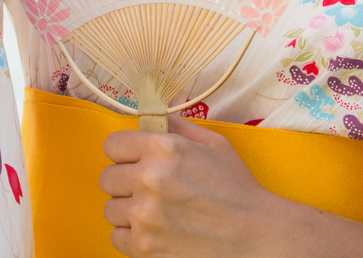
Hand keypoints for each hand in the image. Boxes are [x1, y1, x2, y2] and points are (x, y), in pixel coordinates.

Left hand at [100, 117, 297, 256]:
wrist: (255, 236)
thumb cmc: (237, 189)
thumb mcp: (214, 145)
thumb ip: (178, 127)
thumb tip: (152, 118)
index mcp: (164, 148)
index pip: (112, 145)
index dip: (123, 152)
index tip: (133, 160)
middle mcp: (149, 179)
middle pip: (107, 178)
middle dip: (125, 182)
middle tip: (147, 189)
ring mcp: (144, 215)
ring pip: (111, 210)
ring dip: (128, 210)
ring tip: (154, 212)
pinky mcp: (144, 247)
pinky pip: (117, 237)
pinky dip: (131, 236)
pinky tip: (154, 231)